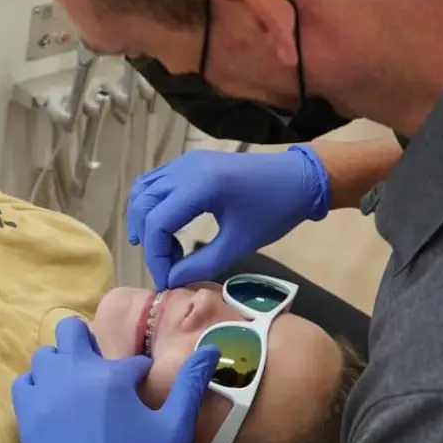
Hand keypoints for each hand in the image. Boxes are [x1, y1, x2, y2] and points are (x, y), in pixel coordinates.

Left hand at [13, 317, 218, 442]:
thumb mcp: (176, 428)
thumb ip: (191, 384)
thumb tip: (212, 348)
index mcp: (111, 377)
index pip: (129, 360)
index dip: (139, 374)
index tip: (141, 392)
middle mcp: (73, 376)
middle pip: (71, 332)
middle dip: (88, 343)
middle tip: (101, 372)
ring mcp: (44, 396)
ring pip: (45, 356)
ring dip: (61, 363)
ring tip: (76, 387)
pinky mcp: (27, 418)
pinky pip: (24, 384)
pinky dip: (37, 386)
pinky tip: (53, 403)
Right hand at [127, 146, 330, 287]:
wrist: (298, 178)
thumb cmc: (274, 211)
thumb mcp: (239, 244)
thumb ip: (201, 265)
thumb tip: (172, 280)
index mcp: (200, 186)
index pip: (157, 223)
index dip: (155, 256)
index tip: (166, 280)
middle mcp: (186, 169)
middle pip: (143, 205)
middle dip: (147, 240)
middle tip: (166, 266)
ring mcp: (185, 162)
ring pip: (144, 191)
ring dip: (145, 221)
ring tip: (163, 248)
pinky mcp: (189, 163)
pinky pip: (155, 182)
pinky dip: (151, 206)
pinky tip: (165, 227)